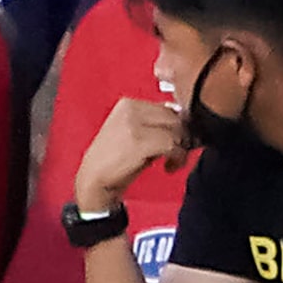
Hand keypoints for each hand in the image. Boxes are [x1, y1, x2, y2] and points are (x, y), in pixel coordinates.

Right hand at [75, 96, 189, 211]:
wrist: (95, 179)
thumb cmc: (117, 158)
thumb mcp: (136, 133)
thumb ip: (157, 124)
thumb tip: (187, 124)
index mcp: (129, 104)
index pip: (169, 108)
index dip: (179, 127)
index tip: (180, 142)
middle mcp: (130, 109)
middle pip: (175, 118)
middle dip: (183, 137)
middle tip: (179, 152)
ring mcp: (133, 124)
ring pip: (176, 130)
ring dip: (181, 149)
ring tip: (172, 161)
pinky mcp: (138, 140)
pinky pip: (172, 145)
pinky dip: (177, 158)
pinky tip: (168, 167)